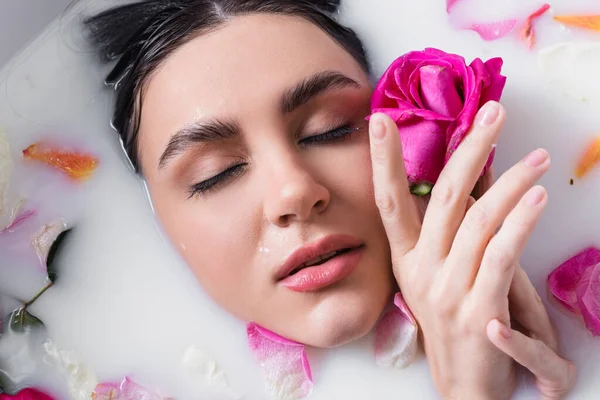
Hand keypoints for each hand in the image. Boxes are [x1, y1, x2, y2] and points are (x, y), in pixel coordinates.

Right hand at [368, 101, 574, 398]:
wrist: (463, 381)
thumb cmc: (453, 317)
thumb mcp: (439, 272)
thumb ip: (450, 230)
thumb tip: (471, 179)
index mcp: (405, 258)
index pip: (388, 201)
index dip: (383, 160)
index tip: (380, 118)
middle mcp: (420, 270)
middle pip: (441, 199)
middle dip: (468, 150)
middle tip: (493, 113)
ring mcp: (446, 291)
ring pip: (476, 222)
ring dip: (509, 183)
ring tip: (536, 157)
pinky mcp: (477, 312)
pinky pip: (499, 257)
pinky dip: (519, 223)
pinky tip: (536, 198)